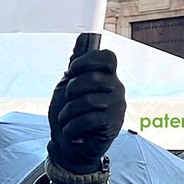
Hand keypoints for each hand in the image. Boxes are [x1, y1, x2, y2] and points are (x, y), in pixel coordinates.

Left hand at [46, 34, 125, 174]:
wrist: (68, 147)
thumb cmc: (69, 114)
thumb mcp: (68, 86)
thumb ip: (77, 63)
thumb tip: (83, 36)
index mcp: (106, 76)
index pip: (107, 57)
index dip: (88, 60)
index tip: (72, 70)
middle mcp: (116, 88)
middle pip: (95, 77)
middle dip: (72, 88)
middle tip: (67, 99)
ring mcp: (117, 106)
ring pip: (89, 100)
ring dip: (69, 112)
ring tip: (66, 119)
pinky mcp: (113, 124)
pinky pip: (90, 119)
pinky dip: (73, 126)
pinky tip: (71, 131)